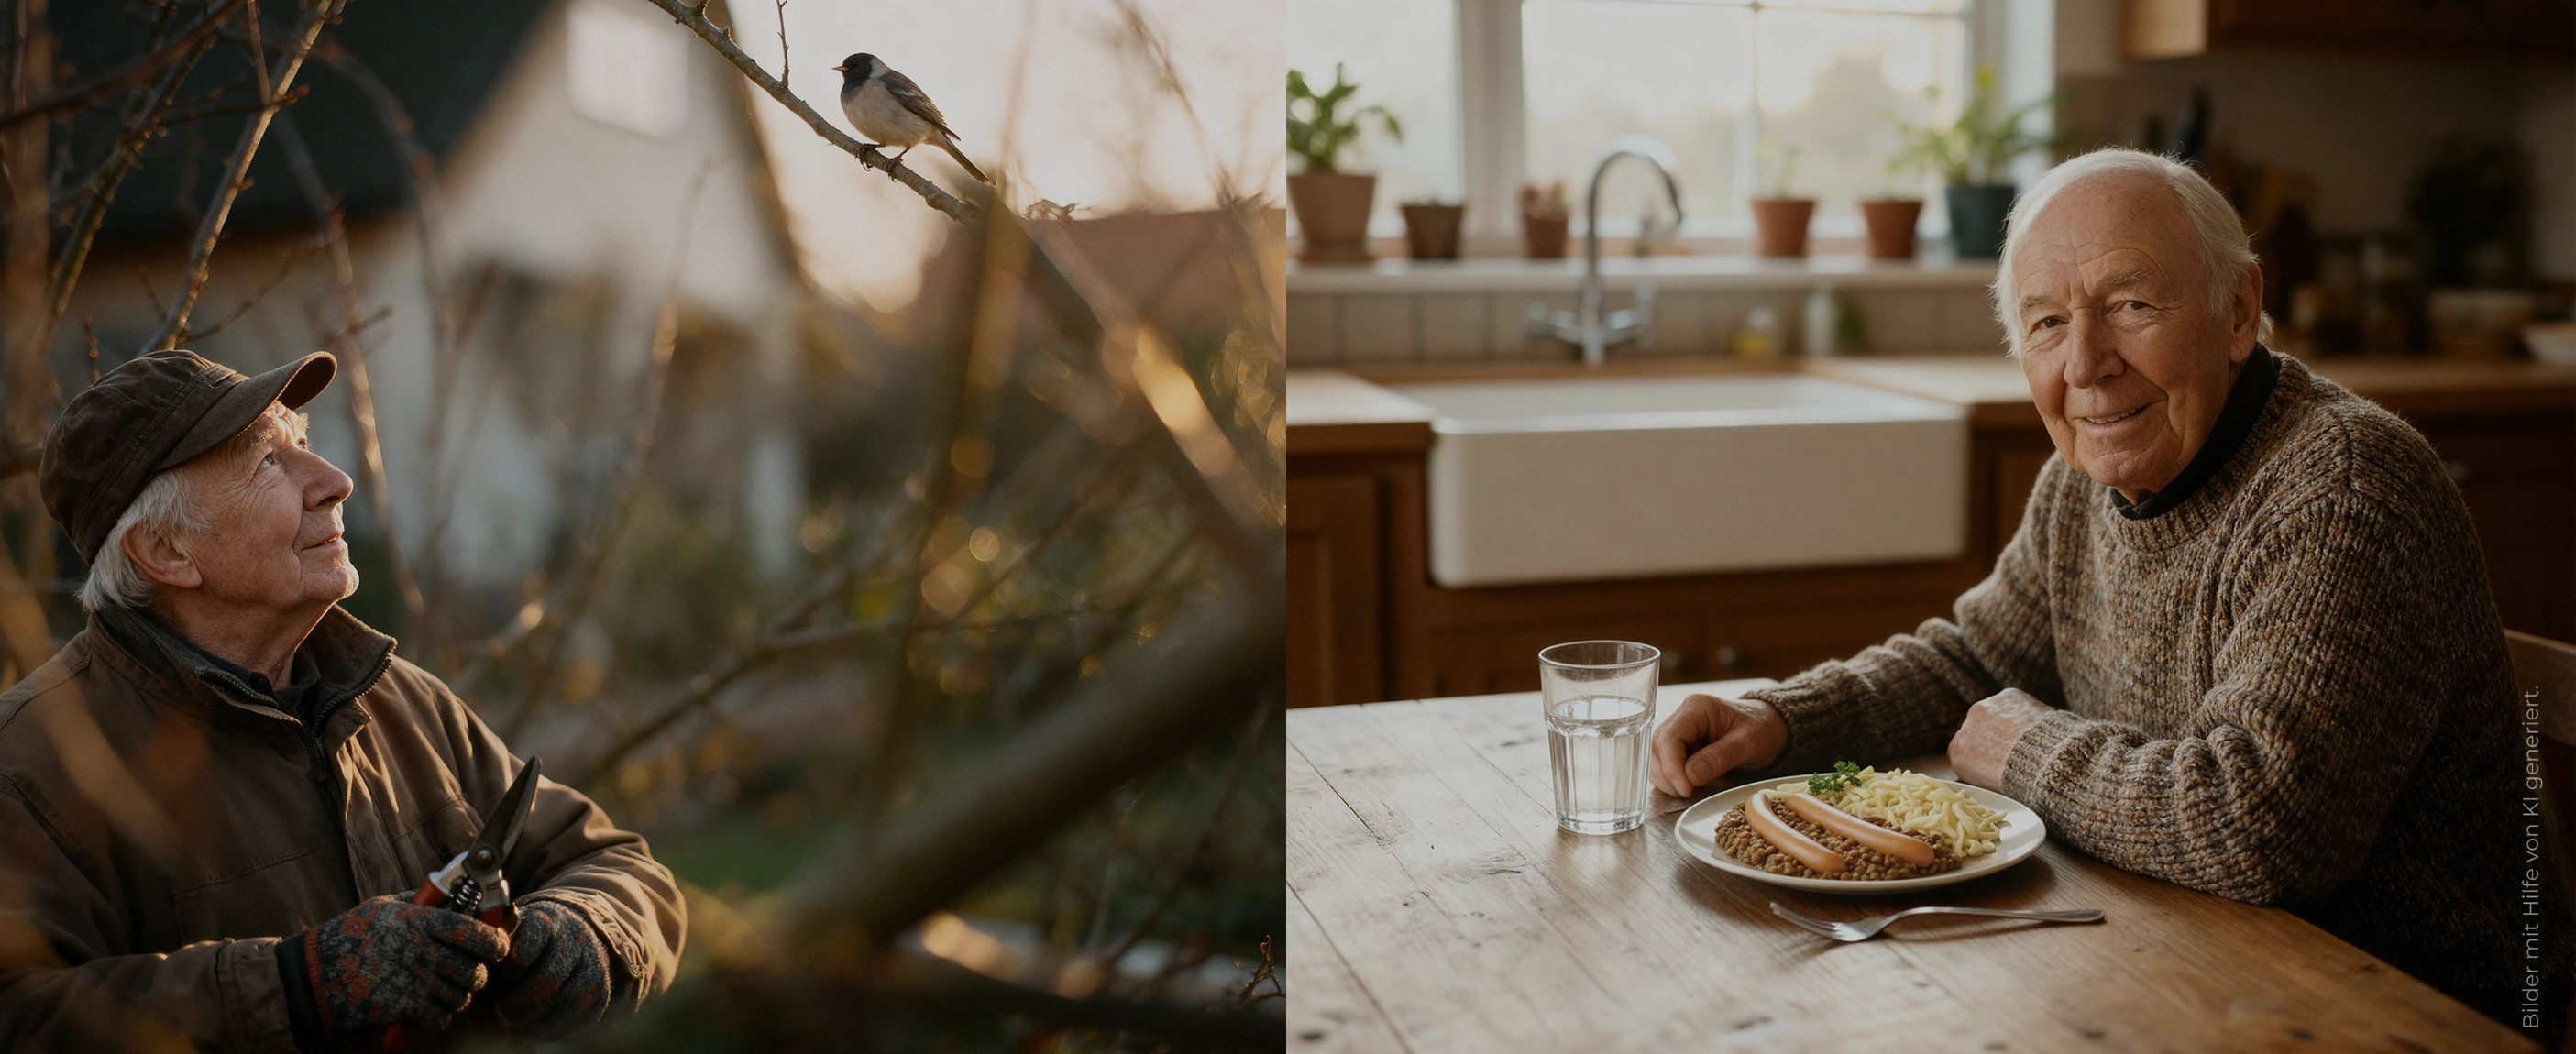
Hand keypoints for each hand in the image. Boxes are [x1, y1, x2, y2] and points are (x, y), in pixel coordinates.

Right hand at [291, 894, 509, 1036]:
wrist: (310, 978)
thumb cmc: (346, 938)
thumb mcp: (381, 908)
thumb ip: (420, 904)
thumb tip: (453, 898)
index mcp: (420, 921)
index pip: (476, 932)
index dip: (496, 942)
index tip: (497, 947)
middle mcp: (421, 949)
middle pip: (476, 969)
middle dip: (476, 975)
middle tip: (467, 974)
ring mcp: (414, 980)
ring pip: (462, 995)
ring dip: (456, 997)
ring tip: (440, 991)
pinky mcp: (404, 1008)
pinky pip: (442, 1016)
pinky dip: (439, 1016)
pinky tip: (425, 1009)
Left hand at [491, 898, 613, 1038]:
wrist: (573, 935)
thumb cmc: (528, 942)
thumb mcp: (512, 933)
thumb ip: (497, 943)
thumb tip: (481, 953)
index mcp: (548, 921)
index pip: (533, 940)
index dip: (515, 963)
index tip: (505, 974)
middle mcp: (576, 939)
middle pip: (551, 975)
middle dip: (524, 1000)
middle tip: (505, 1011)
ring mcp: (594, 964)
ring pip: (571, 998)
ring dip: (541, 1018)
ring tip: (520, 1022)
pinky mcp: (603, 990)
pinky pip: (586, 1015)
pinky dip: (561, 1028)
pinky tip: (540, 1028)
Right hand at [1650, 693, 1787, 796]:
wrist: (1771, 728)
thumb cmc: (1763, 730)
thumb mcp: (1747, 744)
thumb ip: (1718, 758)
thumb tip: (1688, 777)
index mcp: (1696, 709)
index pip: (1669, 739)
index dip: (1672, 767)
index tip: (1686, 789)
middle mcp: (1681, 718)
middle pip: (1658, 751)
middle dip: (1672, 777)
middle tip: (1696, 791)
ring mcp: (1679, 734)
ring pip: (1659, 762)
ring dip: (1676, 782)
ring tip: (1709, 784)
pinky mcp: (1681, 749)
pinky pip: (1669, 769)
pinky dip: (1682, 783)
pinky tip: (1706, 783)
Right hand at [1947, 688, 2055, 790]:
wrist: (2047, 762)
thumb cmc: (2023, 780)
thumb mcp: (1991, 785)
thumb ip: (1982, 769)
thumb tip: (1991, 764)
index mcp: (1958, 751)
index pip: (1965, 748)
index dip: (1982, 753)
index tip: (1996, 758)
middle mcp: (1966, 726)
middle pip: (1978, 728)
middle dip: (1994, 735)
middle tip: (2015, 748)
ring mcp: (1986, 707)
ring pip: (1996, 713)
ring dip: (2007, 722)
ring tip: (2028, 738)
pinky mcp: (2008, 696)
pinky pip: (2014, 703)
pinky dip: (2023, 711)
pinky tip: (2034, 725)